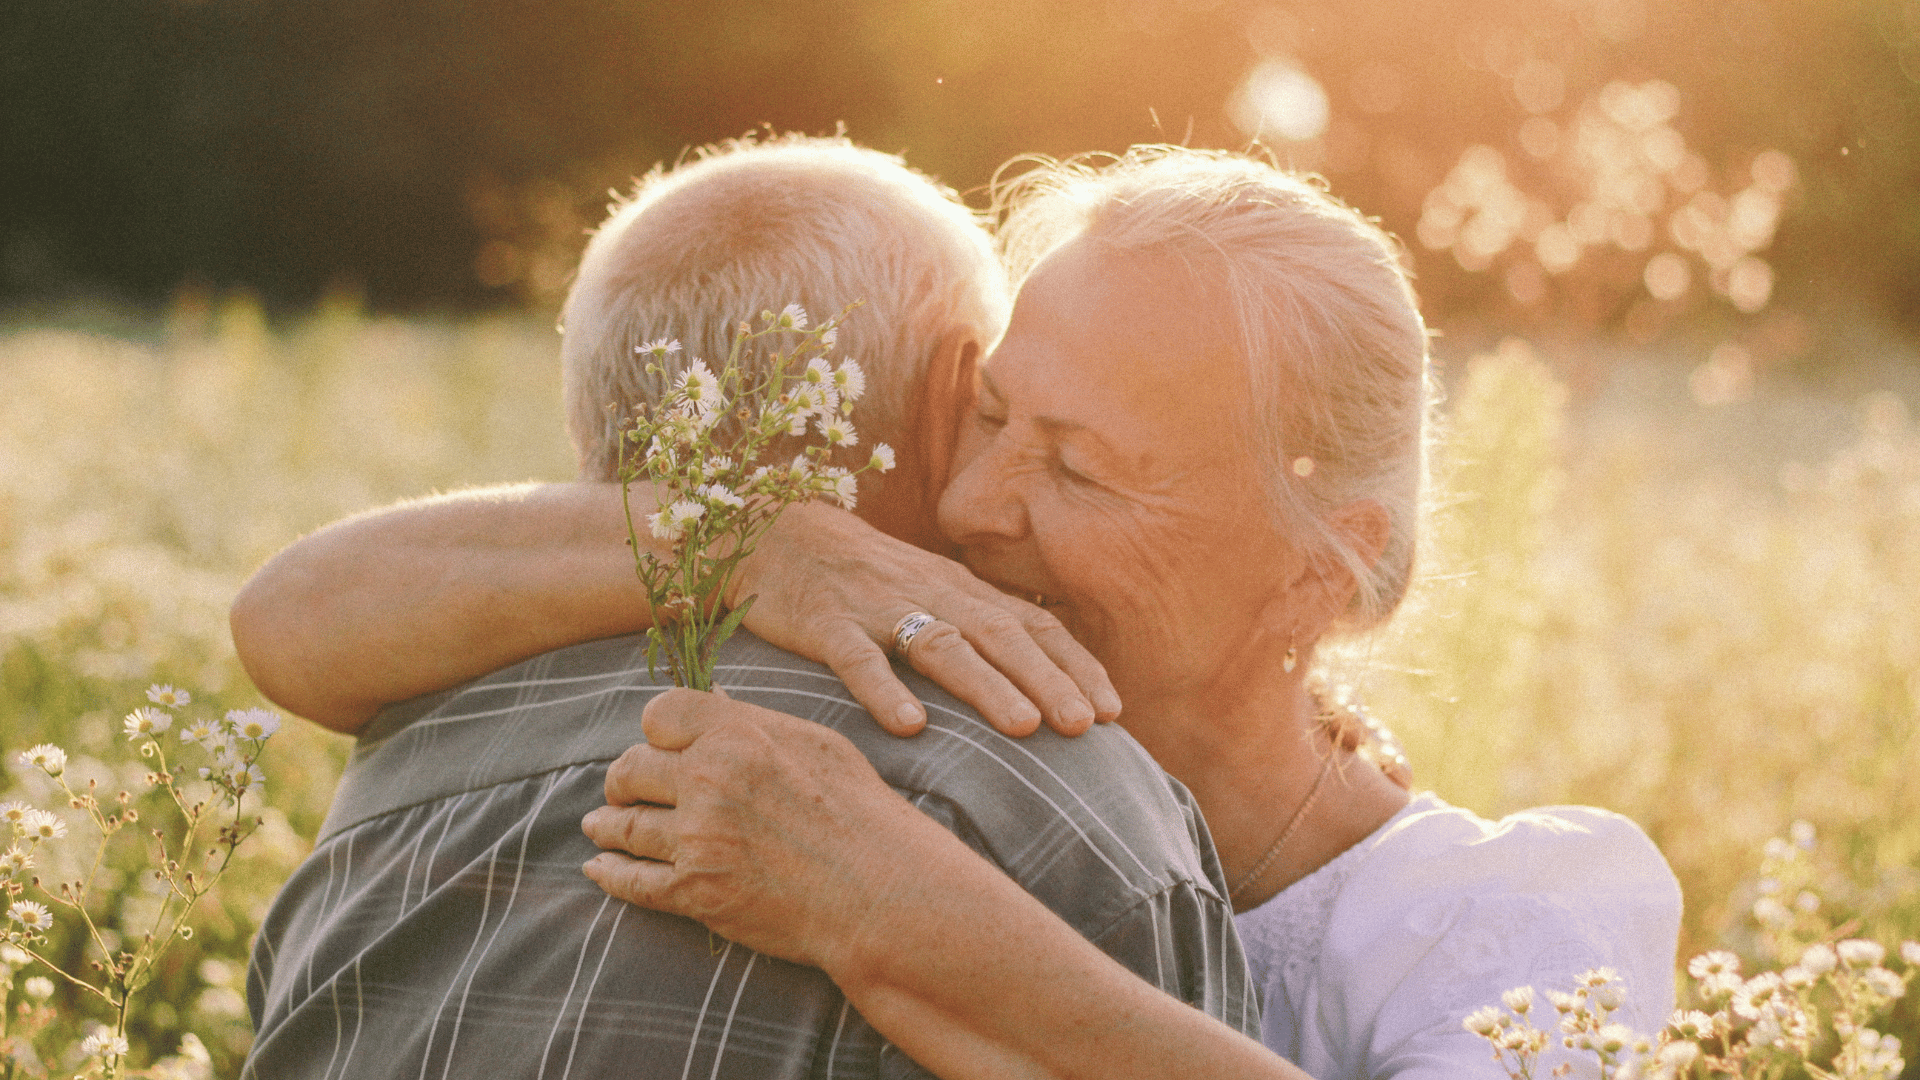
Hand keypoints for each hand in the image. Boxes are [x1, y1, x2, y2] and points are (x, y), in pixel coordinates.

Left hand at [580, 688, 942, 971]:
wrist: (882, 891)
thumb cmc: (861, 813)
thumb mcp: (816, 745)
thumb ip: (756, 724)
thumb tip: (715, 704)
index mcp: (739, 734)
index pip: (658, 714)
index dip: (654, 730)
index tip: (657, 745)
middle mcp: (709, 779)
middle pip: (631, 767)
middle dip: (624, 779)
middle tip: (622, 789)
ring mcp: (698, 837)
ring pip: (626, 825)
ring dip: (607, 825)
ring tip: (599, 825)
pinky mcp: (695, 891)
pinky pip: (632, 881)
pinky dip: (609, 875)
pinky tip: (599, 869)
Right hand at [732, 500, 1119, 737]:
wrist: (776, 534)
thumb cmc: (864, 578)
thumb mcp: (929, 593)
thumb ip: (976, 630)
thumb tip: (1040, 686)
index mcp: (961, 590)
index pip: (1032, 624)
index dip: (1074, 665)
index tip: (1114, 712)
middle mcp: (931, 594)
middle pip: (1001, 635)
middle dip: (1048, 680)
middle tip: (1087, 726)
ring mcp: (878, 607)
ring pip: (942, 645)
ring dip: (987, 685)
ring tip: (1024, 727)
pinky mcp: (825, 624)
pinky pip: (858, 657)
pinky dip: (883, 689)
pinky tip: (909, 726)